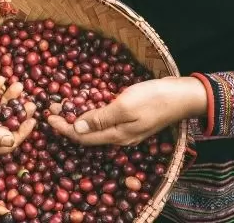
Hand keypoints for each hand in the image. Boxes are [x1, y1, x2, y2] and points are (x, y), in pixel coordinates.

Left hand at [47, 76, 206, 146]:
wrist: (185, 96)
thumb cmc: (155, 98)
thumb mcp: (125, 105)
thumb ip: (100, 118)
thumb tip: (76, 129)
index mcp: (116, 136)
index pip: (81, 137)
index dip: (63, 128)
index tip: (48, 116)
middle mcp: (119, 136)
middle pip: (87, 135)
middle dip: (68, 124)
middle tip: (54, 110)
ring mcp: (128, 129)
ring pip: (97, 128)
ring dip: (81, 118)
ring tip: (68, 106)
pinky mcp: (134, 119)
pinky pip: (107, 120)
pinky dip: (95, 114)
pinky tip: (92, 103)